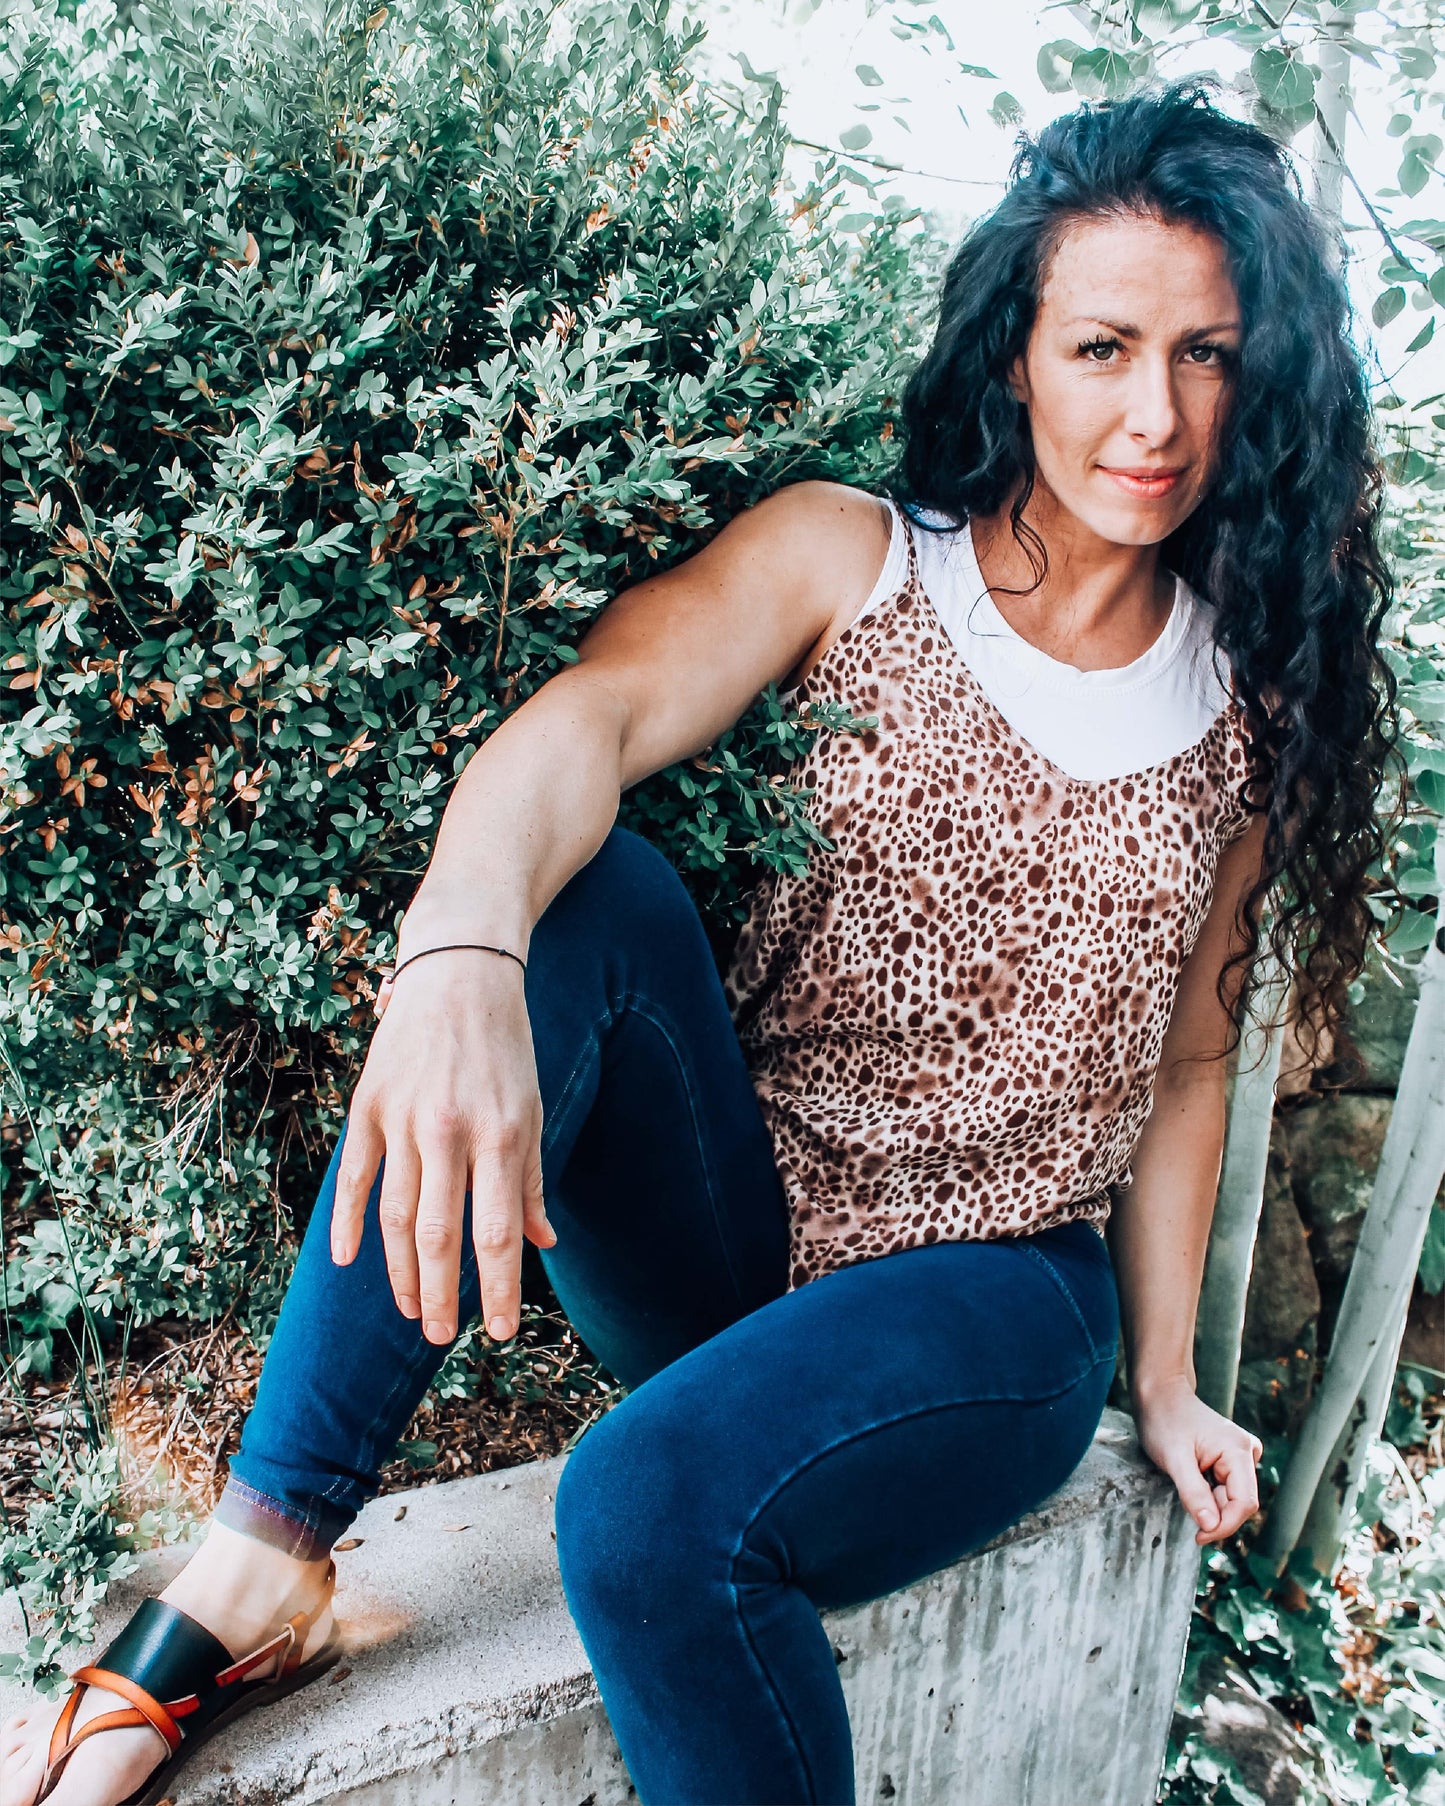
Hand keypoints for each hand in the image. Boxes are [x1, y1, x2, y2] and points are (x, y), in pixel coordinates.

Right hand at [330, 938, 556, 1347]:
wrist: (460, 974)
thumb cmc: (504, 1049)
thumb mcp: (530, 1110)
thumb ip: (529, 1181)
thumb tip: (541, 1243)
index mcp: (499, 1135)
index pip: (496, 1233)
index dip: (497, 1289)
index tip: (497, 1333)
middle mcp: (449, 1131)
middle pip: (438, 1235)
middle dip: (441, 1296)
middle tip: (442, 1338)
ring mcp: (402, 1119)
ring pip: (396, 1216)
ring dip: (401, 1273)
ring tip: (411, 1310)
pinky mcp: (368, 1106)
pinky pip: (355, 1176)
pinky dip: (350, 1222)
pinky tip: (351, 1262)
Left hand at [1131, 1376, 1263, 1546]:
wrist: (1159, 1394)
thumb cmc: (1164, 1420)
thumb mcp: (1174, 1459)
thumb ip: (1194, 1493)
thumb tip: (1211, 1526)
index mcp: (1239, 1450)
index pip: (1244, 1504)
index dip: (1224, 1526)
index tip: (1198, 1537)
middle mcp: (1247, 1452)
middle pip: (1239, 1503)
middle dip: (1215, 1515)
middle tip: (1185, 1510)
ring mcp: (1240, 1455)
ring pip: (1232, 1498)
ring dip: (1211, 1504)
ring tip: (1185, 1486)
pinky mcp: (1231, 1459)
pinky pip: (1226, 1489)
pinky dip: (1209, 1495)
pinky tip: (1192, 1481)